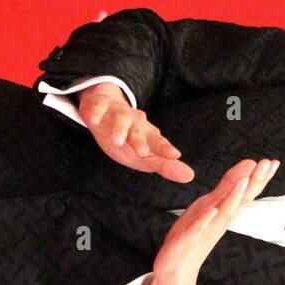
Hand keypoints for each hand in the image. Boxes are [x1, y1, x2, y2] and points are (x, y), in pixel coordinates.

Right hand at [78, 82, 194, 182]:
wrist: (106, 108)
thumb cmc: (128, 138)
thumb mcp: (144, 154)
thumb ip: (164, 166)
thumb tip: (189, 176)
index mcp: (147, 134)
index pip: (158, 142)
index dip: (165, 149)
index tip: (174, 155)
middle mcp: (135, 122)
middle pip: (139, 131)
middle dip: (140, 141)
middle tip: (142, 152)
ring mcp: (117, 113)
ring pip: (121, 118)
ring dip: (120, 128)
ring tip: (118, 140)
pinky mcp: (100, 107)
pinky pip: (98, 108)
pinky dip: (97, 113)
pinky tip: (95, 121)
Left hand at [141, 158, 279, 284]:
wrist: (179, 267)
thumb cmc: (195, 234)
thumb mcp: (211, 203)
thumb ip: (228, 186)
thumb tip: (247, 167)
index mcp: (225, 211)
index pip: (246, 192)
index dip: (260, 177)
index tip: (272, 163)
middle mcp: (221, 220)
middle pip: (241, 200)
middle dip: (254, 183)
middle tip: (266, 166)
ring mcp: (207, 230)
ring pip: (224, 213)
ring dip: (235, 198)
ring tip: (244, 182)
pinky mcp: (190, 239)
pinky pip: (200, 228)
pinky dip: (207, 220)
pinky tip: (213, 212)